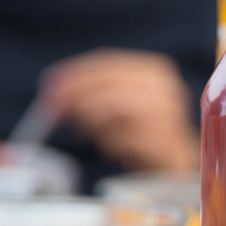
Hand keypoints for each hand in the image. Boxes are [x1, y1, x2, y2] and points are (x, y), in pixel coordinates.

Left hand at [42, 49, 198, 171]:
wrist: (175, 163)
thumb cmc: (141, 130)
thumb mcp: (116, 104)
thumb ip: (91, 93)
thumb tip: (55, 92)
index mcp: (154, 71)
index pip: (110, 62)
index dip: (77, 72)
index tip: (50, 83)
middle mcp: (166, 91)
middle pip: (113, 84)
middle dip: (79, 95)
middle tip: (54, 108)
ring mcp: (170, 118)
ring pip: (120, 108)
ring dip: (94, 121)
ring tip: (83, 133)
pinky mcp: (167, 146)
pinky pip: (129, 140)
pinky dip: (112, 143)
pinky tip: (108, 149)